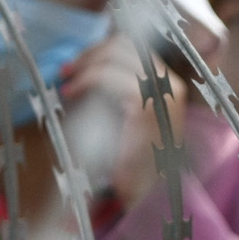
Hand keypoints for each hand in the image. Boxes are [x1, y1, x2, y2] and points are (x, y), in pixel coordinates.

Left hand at [58, 36, 188, 212]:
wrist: (147, 194)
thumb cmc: (136, 162)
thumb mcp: (129, 117)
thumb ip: (117, 91)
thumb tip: (88, 66)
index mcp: (169, 86)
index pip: (134, 48)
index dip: (102, 50)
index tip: (78, 65)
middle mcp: (170, 85)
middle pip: (125, 45)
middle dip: (91, 53)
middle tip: (68, 71)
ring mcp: (161, 94)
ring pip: (116, 55)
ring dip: (86, 65)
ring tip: (68, 84)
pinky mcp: (146, 106)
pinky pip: (108, 77)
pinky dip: (86, 80)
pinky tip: (72, 93)